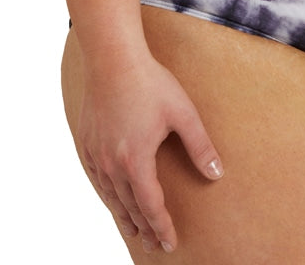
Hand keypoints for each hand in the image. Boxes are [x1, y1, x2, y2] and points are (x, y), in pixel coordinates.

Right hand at [77, 48, 223, 253]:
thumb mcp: (183, 113)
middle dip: (144, 228)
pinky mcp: (88, 143)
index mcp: (137, 161)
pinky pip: (97, 180)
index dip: (161, 226)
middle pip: (130, 207)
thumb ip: (200, 146)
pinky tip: (112, 199)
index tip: (170, 243)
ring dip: (124, 216)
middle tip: (154, 245)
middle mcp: (113, 164)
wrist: (113, 60)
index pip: (151, 206)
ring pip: (111, 197)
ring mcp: (97, 155)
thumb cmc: (151, 83)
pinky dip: (107, 196)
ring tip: (134, 231)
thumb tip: (217, 173)